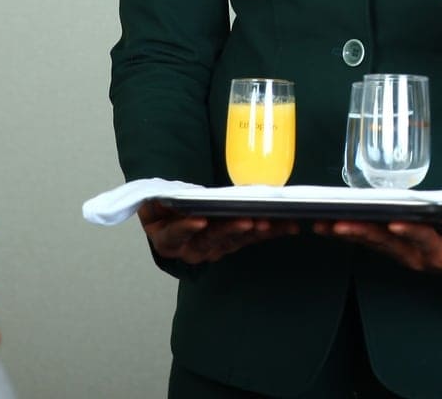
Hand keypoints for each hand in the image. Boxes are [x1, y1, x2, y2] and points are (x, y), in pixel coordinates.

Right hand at [138, 201, 297, 264]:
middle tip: (247, 222)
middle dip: (229, 230)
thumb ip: (160, 199)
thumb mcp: (154, 201)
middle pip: (209, 240)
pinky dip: (270, 231)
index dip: (186, 228)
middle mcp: (191, 249)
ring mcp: (215, 248)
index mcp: (167, 239)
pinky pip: (251, 238)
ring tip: (269, 222)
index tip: (200, 220)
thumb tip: (164, 191)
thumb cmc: (162, 205)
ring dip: (254, 232)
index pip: (175, 235)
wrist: (170, 212)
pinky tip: (287, 226)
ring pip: (235, 241)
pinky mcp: (234, 243)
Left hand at [314, 211, 441, 281]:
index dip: (408, 232)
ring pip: (373, 243)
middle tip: (335, 222)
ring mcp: (405, 255)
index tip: (393, 223)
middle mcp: (416, 256)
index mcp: (440, 253)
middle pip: (386, 242)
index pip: (422, 239)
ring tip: (321, 222)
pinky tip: (332, 224)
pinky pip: (372, 242)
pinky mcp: (398, 250)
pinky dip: (352, 233)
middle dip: (360, 232)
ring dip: (347, 233)